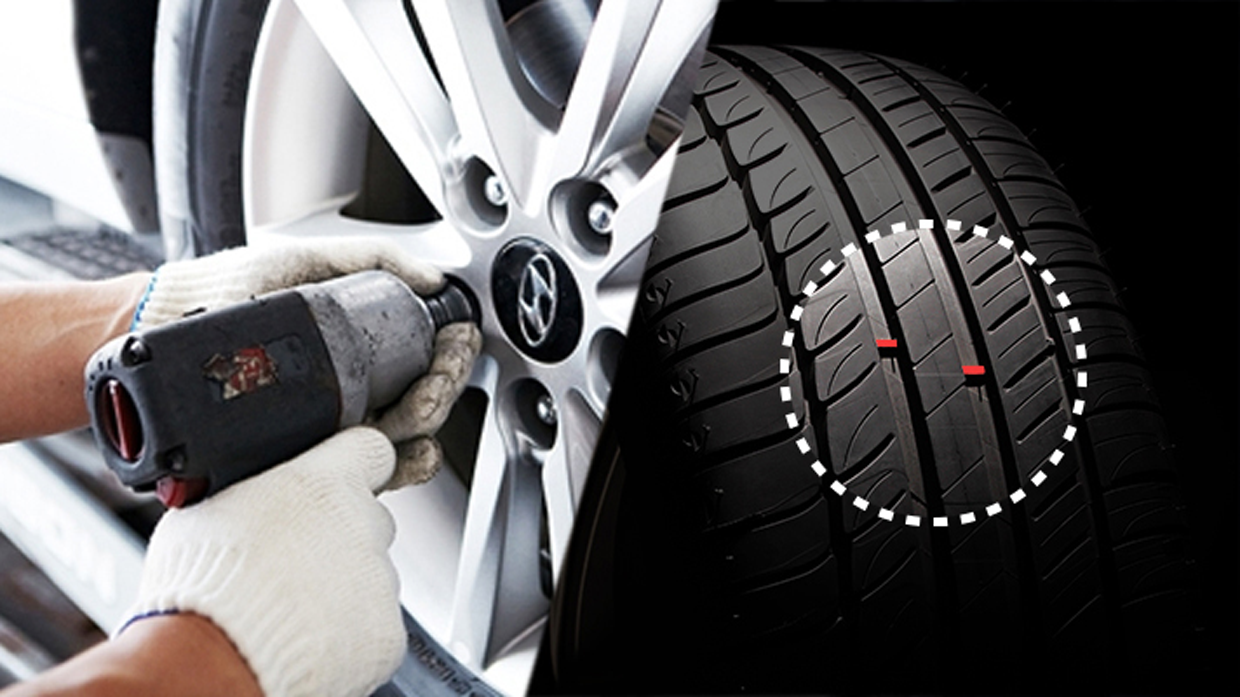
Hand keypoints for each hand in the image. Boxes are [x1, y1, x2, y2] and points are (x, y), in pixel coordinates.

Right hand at [124, 427, 405, 696]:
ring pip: (369, 575)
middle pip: (366, 519)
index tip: (344, 478)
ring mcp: (379, 580)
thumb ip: (255, 493)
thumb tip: (249, 494)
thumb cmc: (202, 587)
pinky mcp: (386, 632)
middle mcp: (362, 525)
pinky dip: (347, 633)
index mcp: (324, 483)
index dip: (354, 465)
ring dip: (340, 586)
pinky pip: (373, 625)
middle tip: (294, 561)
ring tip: (289, 606)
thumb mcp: (210, 510)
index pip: (369, 450)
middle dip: (338, 536)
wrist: (215, 659)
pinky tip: (307, 637)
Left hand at [131, 239, 482, 487]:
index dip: (452, 354)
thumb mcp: (304, 262)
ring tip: (411, 403)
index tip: (456, 341)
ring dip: (422, 423)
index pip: (428, 359)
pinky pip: (372, 473)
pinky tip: (398, 449)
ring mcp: (334, 428)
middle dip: (442, 386)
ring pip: (408, 439)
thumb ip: (370, 261)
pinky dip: (399, 466)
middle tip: (435, 373)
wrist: (166, 325)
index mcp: (361, 349)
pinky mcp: (310, 459)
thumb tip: (431, 278)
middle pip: (427, 400)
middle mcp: (354, 392)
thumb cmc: (228, 291)